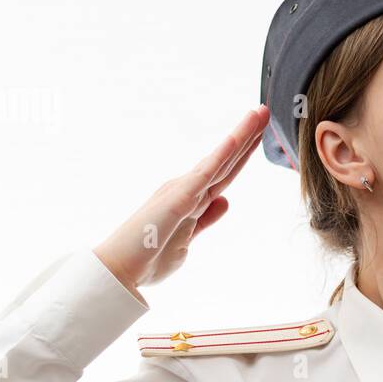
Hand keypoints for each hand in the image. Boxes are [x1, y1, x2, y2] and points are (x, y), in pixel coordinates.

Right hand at [94, 105, 269, 293]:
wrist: (118, 271)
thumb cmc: (148, 257)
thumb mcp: (188, 237)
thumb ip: (206, 218)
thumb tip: (226, 201)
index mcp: (191, 198)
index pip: (224, 172)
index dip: (243, 153)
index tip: (260, 133)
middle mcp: (187, 189)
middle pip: (226, 160)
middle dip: (247, 135)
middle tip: (264, 110)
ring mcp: (182, 191)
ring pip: (219, 159)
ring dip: (240, 135)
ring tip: (259, 113)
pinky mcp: (178, 198)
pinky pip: (204, 174)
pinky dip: (221, 156)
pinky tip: (237, 139)